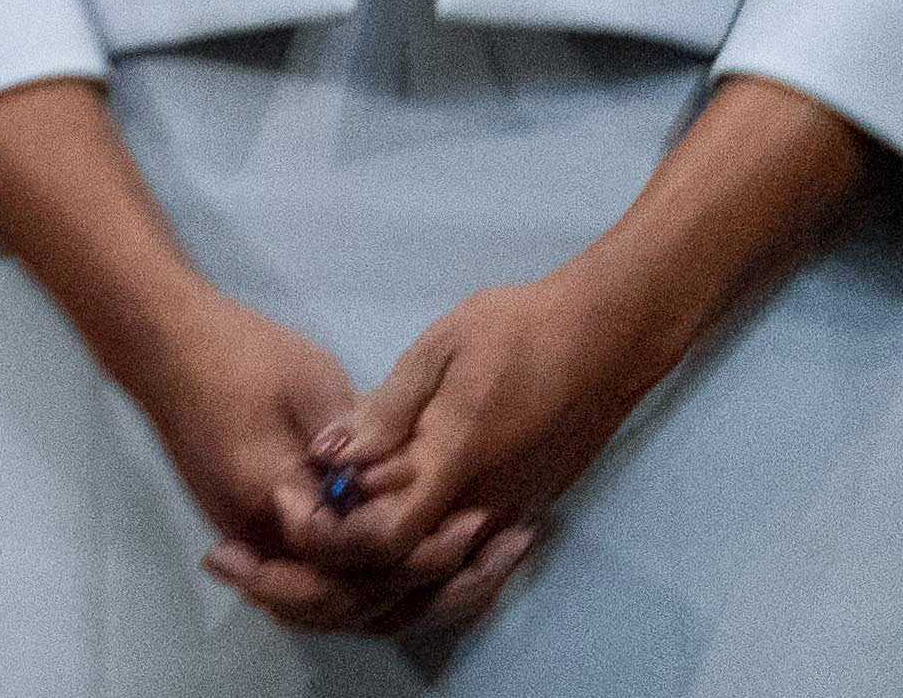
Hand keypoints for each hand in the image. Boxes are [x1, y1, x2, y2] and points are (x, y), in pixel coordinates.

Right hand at [138, 288, 541, 638]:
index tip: (473, 522)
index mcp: (272, 504)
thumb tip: (411, 490)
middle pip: (351, 600)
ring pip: (335, 605)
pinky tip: (419, 570)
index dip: (420, 548)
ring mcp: (255, 543)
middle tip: (486, 548)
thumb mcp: (310, 386)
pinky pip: (321, 584)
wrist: (164, 342)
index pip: (357, 559)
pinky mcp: (259, 535)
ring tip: (466, 569)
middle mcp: (260, 540)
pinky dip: (369, 586)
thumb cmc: (236, 353)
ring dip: (401, 595)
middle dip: (423, 582)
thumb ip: (360, 447)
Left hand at [298, 270, 667, 623]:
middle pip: (410, 565)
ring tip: (342, 522)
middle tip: (305, 515)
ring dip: (388, 558)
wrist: (605, 338)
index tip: (298, 500)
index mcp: (459, 461)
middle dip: (349, 552)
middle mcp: (489, 504)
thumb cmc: (517, 330)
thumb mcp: (441, 350)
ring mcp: (516, 514)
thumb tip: (332, 455)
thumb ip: (388, 410)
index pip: (388, 534)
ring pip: (444, 572)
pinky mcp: (532, 511)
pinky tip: (399, 528)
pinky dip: (431, 558)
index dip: (335, 530)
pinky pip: (476, 560)